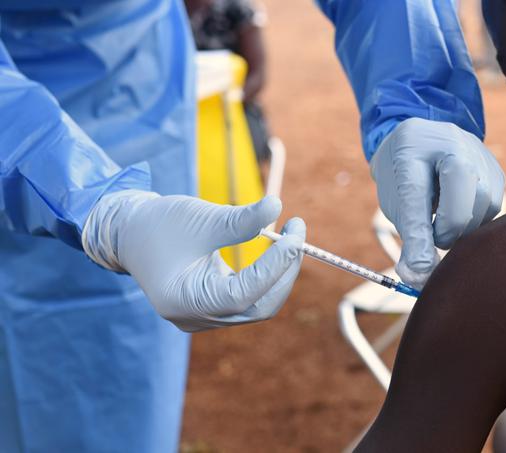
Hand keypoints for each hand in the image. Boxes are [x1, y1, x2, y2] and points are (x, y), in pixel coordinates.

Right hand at [82, 191, 304, 331]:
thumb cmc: (159, 225)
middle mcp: (196, 318)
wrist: (129, 234)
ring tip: (290, 237)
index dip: (276, 265)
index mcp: (185, 301)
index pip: (246, 293)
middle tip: (297, 235)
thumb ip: (239, 219)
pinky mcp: (212, 309)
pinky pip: (249, 299)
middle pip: (258, 306)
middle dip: (284, 271)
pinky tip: (276, 249)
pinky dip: (266, 276)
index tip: (295, 235)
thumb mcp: (201, 219)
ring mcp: (204, 318)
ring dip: (279, 273)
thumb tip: (277, 207)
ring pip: (258, 305)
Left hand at [371, 118, 504, 288]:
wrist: (421, 143)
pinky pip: (494, 209)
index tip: (417, 267)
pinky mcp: (498, 171)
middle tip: (432, 236)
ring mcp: (481, 154)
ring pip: (484, 208)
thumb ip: (410, 238)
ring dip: (463, 229)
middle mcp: (453, 142)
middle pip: (463, 202)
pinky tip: (460, 214)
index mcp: (415, 145)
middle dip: (446, 232)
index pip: (417, 194)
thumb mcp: (397, 201)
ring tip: (443, 222)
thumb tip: (418, 278)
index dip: (419, 236)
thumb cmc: (405, 175)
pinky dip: (476, 221)